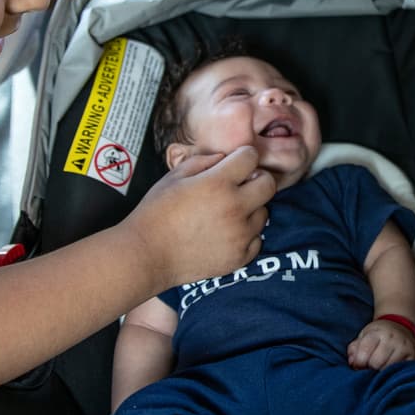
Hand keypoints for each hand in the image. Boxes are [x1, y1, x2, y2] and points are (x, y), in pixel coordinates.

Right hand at [122, 147, 273, 287]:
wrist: (146, 255)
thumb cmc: (156, 212)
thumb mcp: (174, 176)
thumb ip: (204, 161)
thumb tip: (225, 159)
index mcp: (218, 183)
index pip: (251, 157)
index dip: (243, 156)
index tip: (236, 163)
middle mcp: (235, 208)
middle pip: (269, 184)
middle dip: (257, 180)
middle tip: (240, 186)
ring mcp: (240, 235)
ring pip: (264, 213)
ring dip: (251, 209)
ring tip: (227, 214)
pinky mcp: (240, 257)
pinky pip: (257, 240)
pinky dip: (246, 235)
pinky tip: (226, 234)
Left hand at [348, 318, 414, 368]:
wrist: (401, 328)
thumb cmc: (378, 335)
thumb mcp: (364, 336)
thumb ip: (354, 349)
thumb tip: (352, 362)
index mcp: (377, 332)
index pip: (364, 352)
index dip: (358, 363)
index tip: (359, 365)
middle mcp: (391, 338)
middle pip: (375, 363)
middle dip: (370, 368)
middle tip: (370, 367)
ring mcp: (404, 347)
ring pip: (388, 369)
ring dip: (381, 372)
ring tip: (380, 368)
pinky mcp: (413, 356)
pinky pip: (400, 370)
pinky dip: (393, 372)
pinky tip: (390, 369)